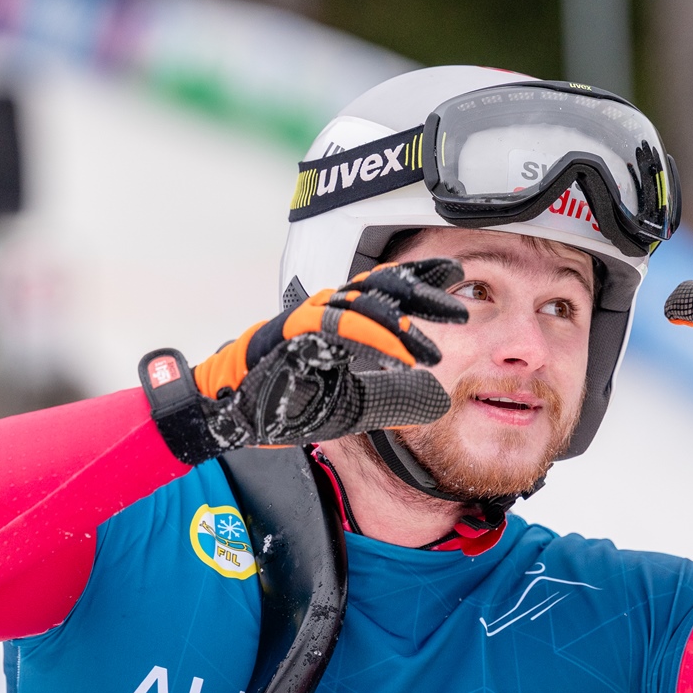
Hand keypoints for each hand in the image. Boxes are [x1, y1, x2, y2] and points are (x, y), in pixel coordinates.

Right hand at [140, 259, 466, 465]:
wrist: (230, 414)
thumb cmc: (285, 403)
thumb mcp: (356, 406)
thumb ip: (393, 398)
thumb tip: (440, 398)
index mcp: (341, 320)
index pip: (388, 291)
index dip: (423, 281)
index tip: (458, 278)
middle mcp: (328, 310)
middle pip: (384, 287)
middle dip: (425, 293)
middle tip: (462, 306)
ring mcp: (310, 318)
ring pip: (366, 303)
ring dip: (405, 323)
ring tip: (439, 346)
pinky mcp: (296, 334)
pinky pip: (344, 329)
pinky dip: (377, 340)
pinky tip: (406, 354)